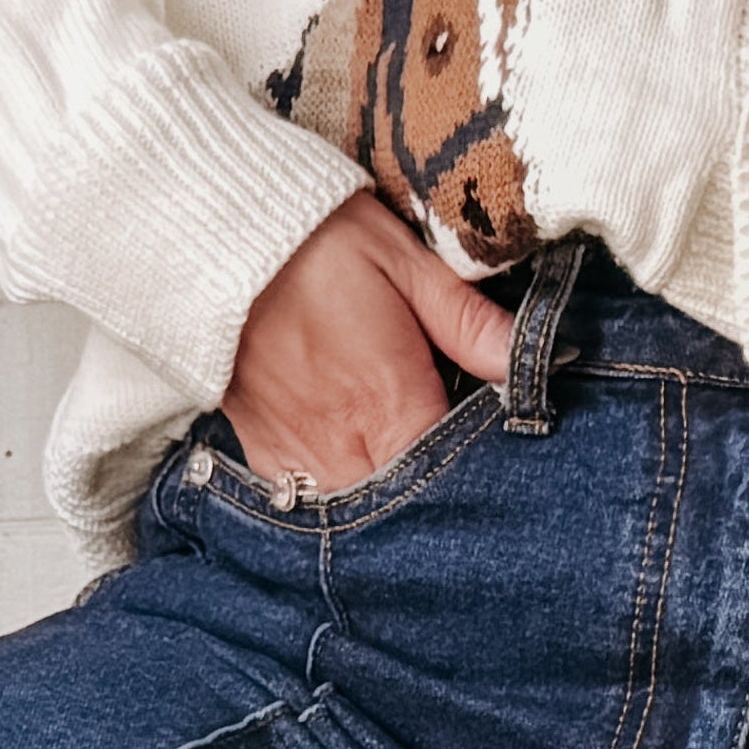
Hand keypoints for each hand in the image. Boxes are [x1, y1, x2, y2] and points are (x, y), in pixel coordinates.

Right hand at [220, 198, 516, 499]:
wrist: (213, 236)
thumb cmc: (316, 240)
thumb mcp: (404, 263)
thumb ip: (468, 323)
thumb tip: (535, 358)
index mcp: (390, 402)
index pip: (449, 475)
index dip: (478, 476)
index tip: (495, 463)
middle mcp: (342, 444)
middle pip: (403, 507)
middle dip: (432, 499)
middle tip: (458, 478)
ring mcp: (296, 456)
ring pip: (356, 512)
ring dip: (384, 502)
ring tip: (407, 474)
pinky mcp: (262, 453)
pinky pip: (308, 498)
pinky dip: (337, 491)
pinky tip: (355, 464)